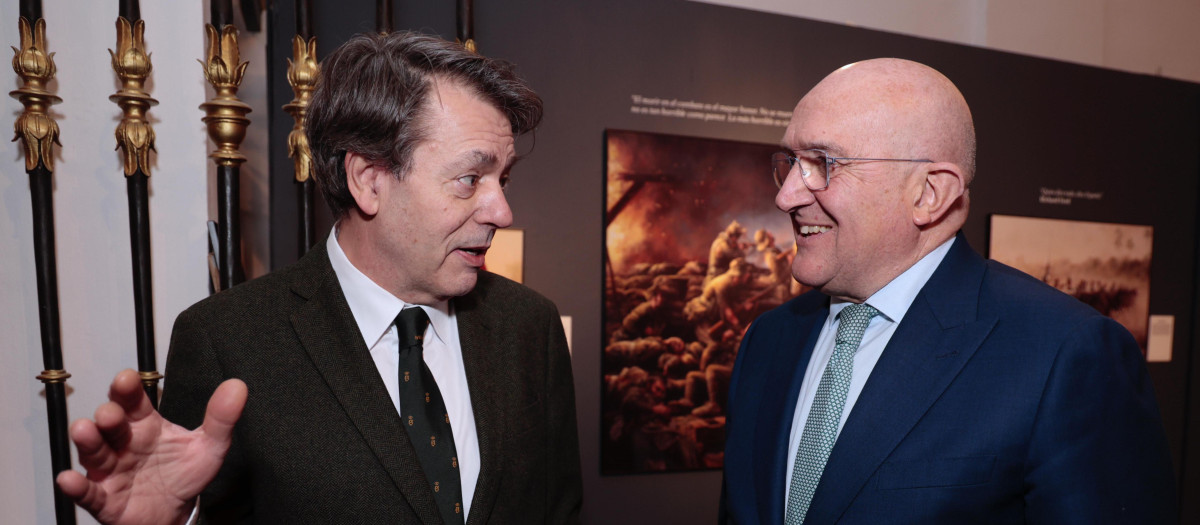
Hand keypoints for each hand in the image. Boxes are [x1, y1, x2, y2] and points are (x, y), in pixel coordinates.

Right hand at [56, 369, 246, 524]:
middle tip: (111, 412)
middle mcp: (123, 444)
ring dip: (87, 441)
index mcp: (146, 425)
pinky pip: (88, 493)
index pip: (134, 402)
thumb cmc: (185, 474)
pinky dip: (77, 487)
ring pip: (94, 452)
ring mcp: (111, 470)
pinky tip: (69, 479)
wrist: (176, 512)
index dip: (128, 389)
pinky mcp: (105, 499)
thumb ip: (221, 418)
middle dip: (108, 416)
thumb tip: (237, 386)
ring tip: (84, 430)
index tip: (126, 378)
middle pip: (111, 425)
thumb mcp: (209, 446)